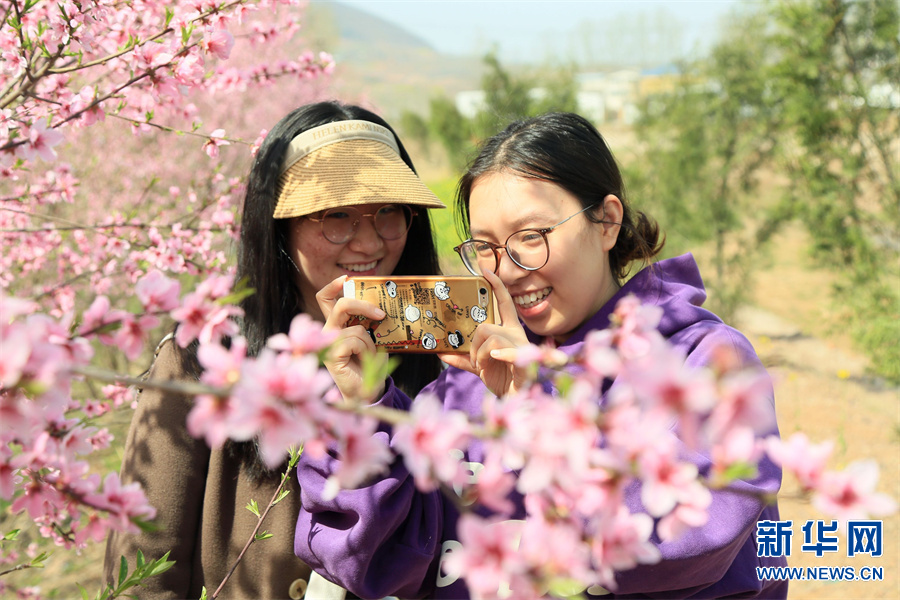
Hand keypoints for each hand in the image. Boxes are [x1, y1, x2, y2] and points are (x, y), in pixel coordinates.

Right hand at [316, 276, 386, 403]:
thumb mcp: (372, 338)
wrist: (367, 391)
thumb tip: (379, 308)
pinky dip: (365, 350)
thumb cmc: (369, 364)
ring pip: (356, 328)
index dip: (333, 286)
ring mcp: (327, 343)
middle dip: (363, 305)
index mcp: (336, 324)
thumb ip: (369, 323)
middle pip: (340, 305)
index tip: (347, 278)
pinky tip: (361, 362)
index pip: (326, 299)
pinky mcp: (331, 354)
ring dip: (370, 342)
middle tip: (381, 314)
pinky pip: (355, 340)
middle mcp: (328, 331)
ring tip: (368, 356)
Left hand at [440, 270, 529, 396]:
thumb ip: (463, 358)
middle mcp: (516, 335)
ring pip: (492, 336)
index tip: (485, 271)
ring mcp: (521, 347)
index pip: (504, 302)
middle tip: (474, 359)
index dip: (496, 286)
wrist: (514, 398)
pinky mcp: (523, 362)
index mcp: (508, 331)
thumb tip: (441, 353)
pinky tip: (495, 357)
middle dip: (475, 343)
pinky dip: (499, 353)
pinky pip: (508, 351)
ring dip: (480, 354)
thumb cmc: (501, 378)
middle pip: (487, 325)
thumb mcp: (479, 366)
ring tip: (482, 367)